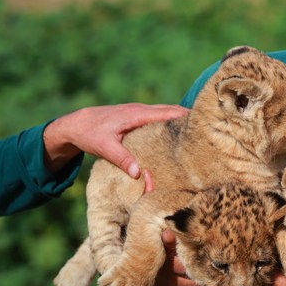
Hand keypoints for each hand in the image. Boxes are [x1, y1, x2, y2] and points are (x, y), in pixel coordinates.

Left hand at [43, 103, 188, 176]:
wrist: (76, 124)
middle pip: (171, 111)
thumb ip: (122, 160)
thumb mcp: (105, 148)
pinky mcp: (138, 118)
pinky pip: (159, 118)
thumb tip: (139, 174)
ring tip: (199, 131)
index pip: (167, 112)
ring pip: (166, 113)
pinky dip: (171, 123)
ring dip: (180, 119)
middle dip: (188, 117)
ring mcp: (140, 113)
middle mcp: (141, 111)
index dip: (184, 115)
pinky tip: (178, 134)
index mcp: (137, 115)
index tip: (202, 121)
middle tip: (208, 127)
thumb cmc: (91, 134)